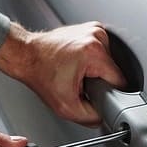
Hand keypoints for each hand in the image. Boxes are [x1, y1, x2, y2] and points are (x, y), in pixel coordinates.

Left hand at [0, 22, 126, 126]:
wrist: (26, 55)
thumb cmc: (40, 74)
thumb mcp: (66, 107)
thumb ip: (91, 117)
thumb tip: (104, 117)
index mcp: (94, 52)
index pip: (120, 81)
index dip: (109, 93)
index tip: (96, 95)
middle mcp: (96, 36)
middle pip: (114, 71)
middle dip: (100, 81)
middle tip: (80, 83)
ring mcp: (94, 30)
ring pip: (109, 62)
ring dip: (96, 70)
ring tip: (77, 72)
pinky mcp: (91, 28)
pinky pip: (102, 52)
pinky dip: (93, 60)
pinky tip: (78, 63)